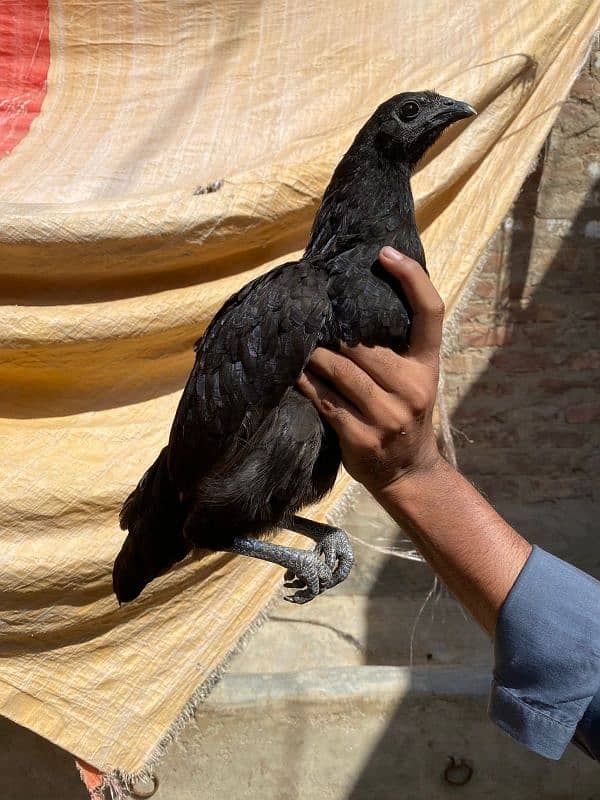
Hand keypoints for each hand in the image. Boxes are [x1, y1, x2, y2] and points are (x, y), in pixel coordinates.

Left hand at [297, 246, 444, 494]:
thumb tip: (351, 308)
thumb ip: (394, 350)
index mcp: (427, 366)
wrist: (409, 473)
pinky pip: (325, 400)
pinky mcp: (363, 436)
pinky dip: (306, 385)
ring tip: (298, 349)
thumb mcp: (413, 380)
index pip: (430, 311)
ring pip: (339, 369)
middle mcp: (413, 387)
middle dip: (332, 335)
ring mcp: (389, 415)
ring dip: (312, 358)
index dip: (411, 277)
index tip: (385, 253)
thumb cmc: (403, 416)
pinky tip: (295, 376)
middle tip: (308, 321)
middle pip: (362, 344)